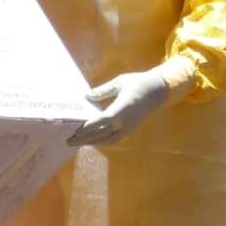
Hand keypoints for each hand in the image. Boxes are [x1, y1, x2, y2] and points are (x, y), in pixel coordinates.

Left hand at [67, 57, 196, 146]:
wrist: (157, 91)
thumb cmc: (137, 82)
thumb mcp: (119, 82)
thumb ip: (102, 91)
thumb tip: (87, 96)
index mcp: (123, 107)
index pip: (104, 120)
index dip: (90, 126)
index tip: (76, 129)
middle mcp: (126, 121)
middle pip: (103, 133)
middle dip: (85, 138)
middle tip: (68, 140)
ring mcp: (128, 127)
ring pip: (108, 139)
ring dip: (92, 142)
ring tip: (77, 142)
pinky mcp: (130, 129)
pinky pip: (114, 139)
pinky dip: (102, 141)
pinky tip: (92, 140)